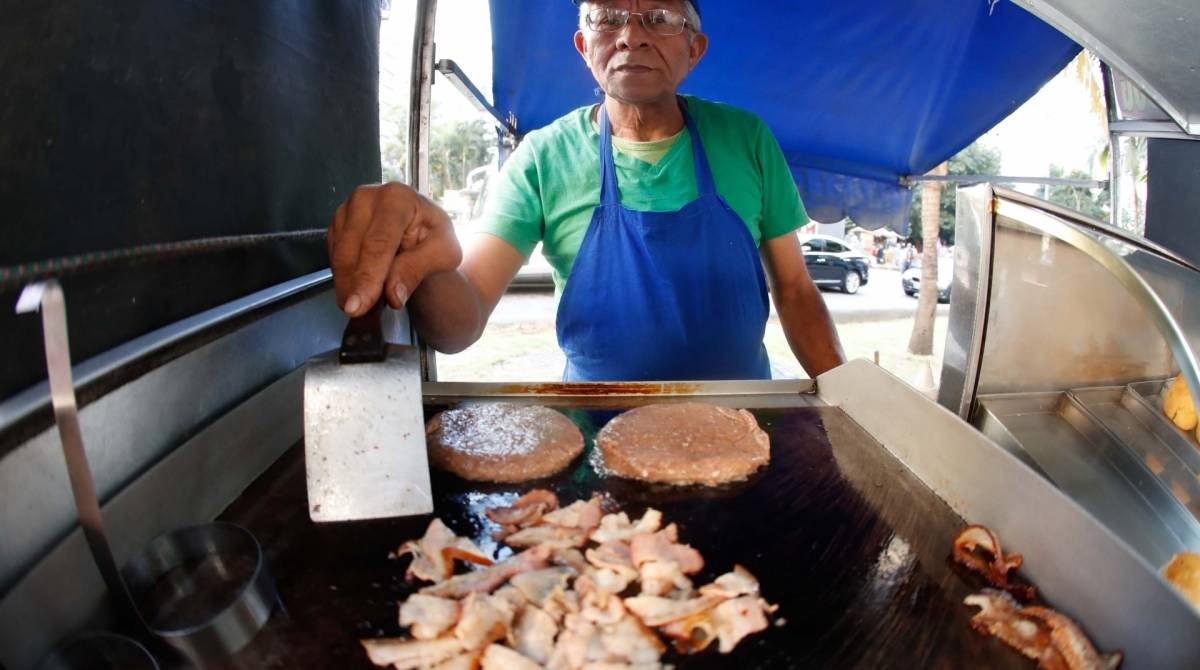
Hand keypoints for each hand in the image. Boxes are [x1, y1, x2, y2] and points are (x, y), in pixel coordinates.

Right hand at [327, 183, 462, 316]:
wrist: (421, 231)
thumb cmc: (434, 239)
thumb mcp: (443, 253)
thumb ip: (417, 269)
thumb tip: (393, 294)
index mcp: (396, 198)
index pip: (378, 243)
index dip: (368, 277)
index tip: (360, 305)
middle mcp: (366, 197)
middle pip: (352, 250)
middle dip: (353, 285)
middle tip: (358, 312)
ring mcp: (347, 210)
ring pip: (338, 256)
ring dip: (348, 285)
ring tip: (365, 305)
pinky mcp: (336, 225)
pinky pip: (333, 257)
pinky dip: (344, 277)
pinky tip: (360, 288)